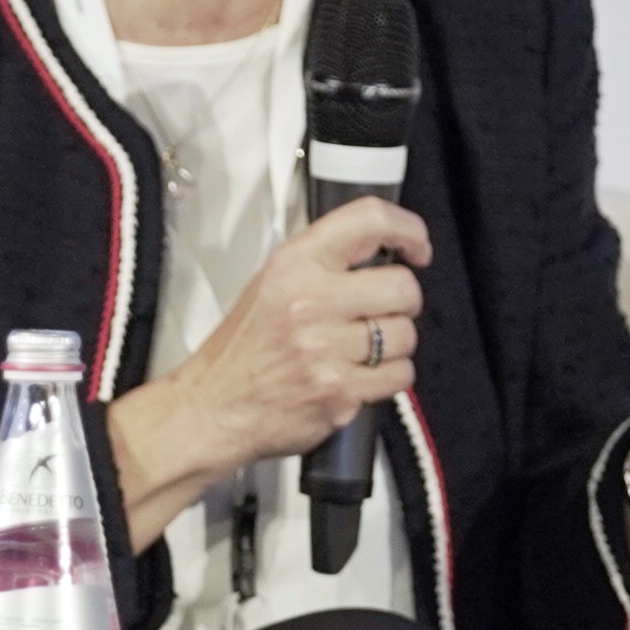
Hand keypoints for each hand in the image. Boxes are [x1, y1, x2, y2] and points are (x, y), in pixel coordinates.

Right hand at [109, 198, 429, 518]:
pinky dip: (388, 378)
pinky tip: (361, 375)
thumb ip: (322, 263)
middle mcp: (310, 301)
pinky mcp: (339, 391)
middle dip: (402, 302)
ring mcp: (325, 349)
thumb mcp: (271, 284)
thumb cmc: (242, 351)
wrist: (213, 409)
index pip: (370, 220)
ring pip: (405, 335)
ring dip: (394, 345)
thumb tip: (381, 250)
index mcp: (294, 265)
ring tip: (363, 350)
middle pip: (403, 286)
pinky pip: (399, 376)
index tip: (416, 246)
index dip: (408, 229)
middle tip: (381, 312)